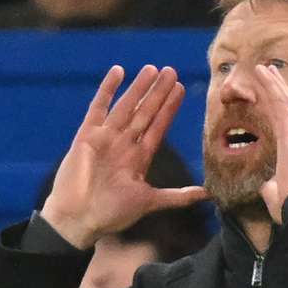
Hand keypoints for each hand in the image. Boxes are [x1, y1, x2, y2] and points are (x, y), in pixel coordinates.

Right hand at [41, 65, 207, 247]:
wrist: (79, 219)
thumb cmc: (112, 214)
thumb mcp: (150, 202)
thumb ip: (178, 197)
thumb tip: (208, 195)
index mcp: (139, 158)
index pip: (158, 126)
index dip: (169, 108)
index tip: (181, 89)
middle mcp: (124, 144)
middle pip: (145, 112)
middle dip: (158, 93)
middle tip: (171, 71)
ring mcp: (106, 138)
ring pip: (126, 106)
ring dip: (139, 88)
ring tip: (152, 69)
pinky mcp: (87, 136)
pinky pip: (98, 107)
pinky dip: (107, 89)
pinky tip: (118, 71)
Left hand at [253, 64, 287, 223]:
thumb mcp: (276, 195)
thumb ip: (271, 187)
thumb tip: (266, 186)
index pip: (286, 122)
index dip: (278, 106)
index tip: (271, 93)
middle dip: (277, 88)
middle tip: (267, 72)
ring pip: (285, 101)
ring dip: (273, 83)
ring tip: (262, 68)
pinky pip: (282, 104)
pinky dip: (272, 87)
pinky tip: (263, 74)